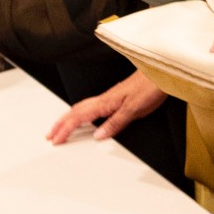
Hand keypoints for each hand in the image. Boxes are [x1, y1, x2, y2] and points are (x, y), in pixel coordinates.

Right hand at [45, 70, 166, 146]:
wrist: (162, 73)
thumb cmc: (151, 86)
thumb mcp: (134, 108)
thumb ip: (116, 122)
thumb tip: (98, 135)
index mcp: (106, 102)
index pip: (78, 117)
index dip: (65, 129)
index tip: (55, 139)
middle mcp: (105, 99)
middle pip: (75, 111)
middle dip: (61, 124)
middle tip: (50, 136)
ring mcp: (110, 98)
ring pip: (82, 108)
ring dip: (69, 119)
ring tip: (61, 128)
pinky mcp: (117, 98)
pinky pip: (92, 108)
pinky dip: (82, 115)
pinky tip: (85, 120)